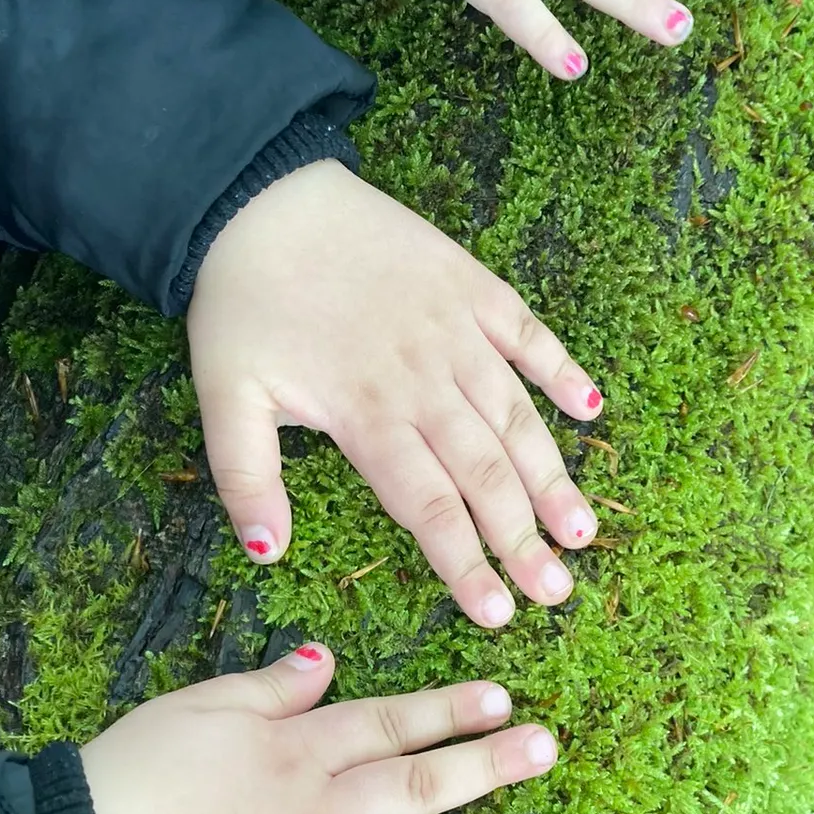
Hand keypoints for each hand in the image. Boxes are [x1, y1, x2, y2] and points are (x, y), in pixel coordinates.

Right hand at [80, 645, 555, 813]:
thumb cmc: (117, 784)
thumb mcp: (190, 709)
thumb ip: (265, 687)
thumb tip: (327, 659)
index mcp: (293, 757)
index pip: (386, 725)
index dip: (447, 710)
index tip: (499, 698)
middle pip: (418, 787)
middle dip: (489, 765)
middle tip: (547, 748)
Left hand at [189, 161, 602, 628]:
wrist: (261, 198)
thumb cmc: (241, 303)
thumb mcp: (223, 395)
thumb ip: (246, 478)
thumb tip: (267, 554)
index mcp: (367, 415)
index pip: (429, 509)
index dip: (466, 566)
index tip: (499, 616)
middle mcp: (423, 380)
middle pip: (485, 475)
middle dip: (524, 541)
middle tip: (559, 593)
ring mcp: (456, 331)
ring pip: (515, 418)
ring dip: (554, 477)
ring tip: (583, 530)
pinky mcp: (472, 286)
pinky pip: (529, 333)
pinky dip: (561, 370)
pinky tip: (590, 410)